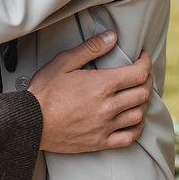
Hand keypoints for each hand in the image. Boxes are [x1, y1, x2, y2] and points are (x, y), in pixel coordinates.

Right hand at [28, 31, 152, 152]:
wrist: (31, 122)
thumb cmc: (45, 90)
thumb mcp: (64, 61)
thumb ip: (90, 48)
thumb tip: (112, 37)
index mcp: (103, 84)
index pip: (138, 74)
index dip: (145, 63)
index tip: (143, 57)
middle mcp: (109, 106)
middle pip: (143, 93)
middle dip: (147, 80)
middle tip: (142, 73)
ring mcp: (106, 126)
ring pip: (139, 115)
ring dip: (143, 103)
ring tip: (139, 94)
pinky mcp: (100, 142)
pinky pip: (129, 137)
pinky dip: (137, 128)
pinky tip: (134, 120)